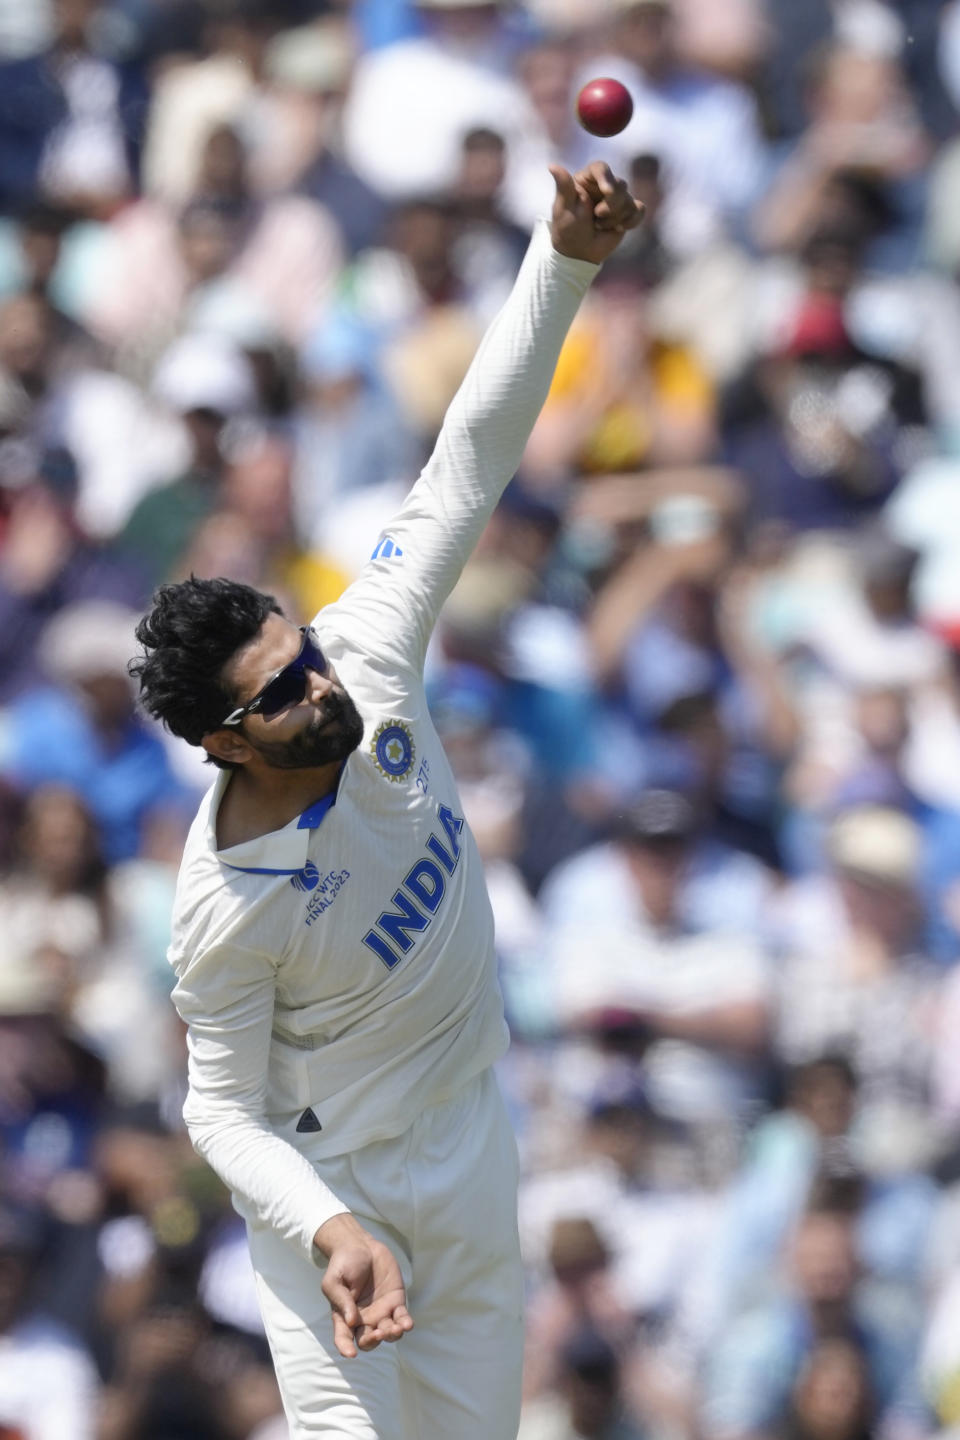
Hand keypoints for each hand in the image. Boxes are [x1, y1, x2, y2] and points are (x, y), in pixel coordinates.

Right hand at [314, 1213, 413, 1358]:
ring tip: (396, 1328)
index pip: (344, 1338)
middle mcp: (363, 1319)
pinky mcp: (396, 1301)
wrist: (360, 1245)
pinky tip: (407, 1324)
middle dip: (373, 1341)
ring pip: (387, 1333)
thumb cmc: (343, 1263)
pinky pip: (402, 1317)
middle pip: (368, 1340)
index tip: (351, 1355)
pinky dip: (405, 1323)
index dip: (345, 1348)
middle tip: (378, 1333)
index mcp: (345, 1317)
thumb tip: (351, 1322)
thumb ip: (341, 1300)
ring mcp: (381, 1312)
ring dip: (392, 1335)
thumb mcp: (334, 1280)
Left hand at [549, 161, 643, 265]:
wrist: (579, 253)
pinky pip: (640, 209)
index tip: (607, 192)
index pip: (601, 168)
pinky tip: (618, 228)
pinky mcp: (628, 211)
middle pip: (619, 185)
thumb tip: (552, 166)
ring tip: (600, 225)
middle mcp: (603, 185)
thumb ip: (563, 186)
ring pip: (629, 199)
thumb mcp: (563, 208)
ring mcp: (617, 198)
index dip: (606, 178)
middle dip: (610, 206)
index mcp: (587, 179)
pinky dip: (632, 220)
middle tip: (596, 218)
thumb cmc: (567, 229)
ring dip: (615, 218)